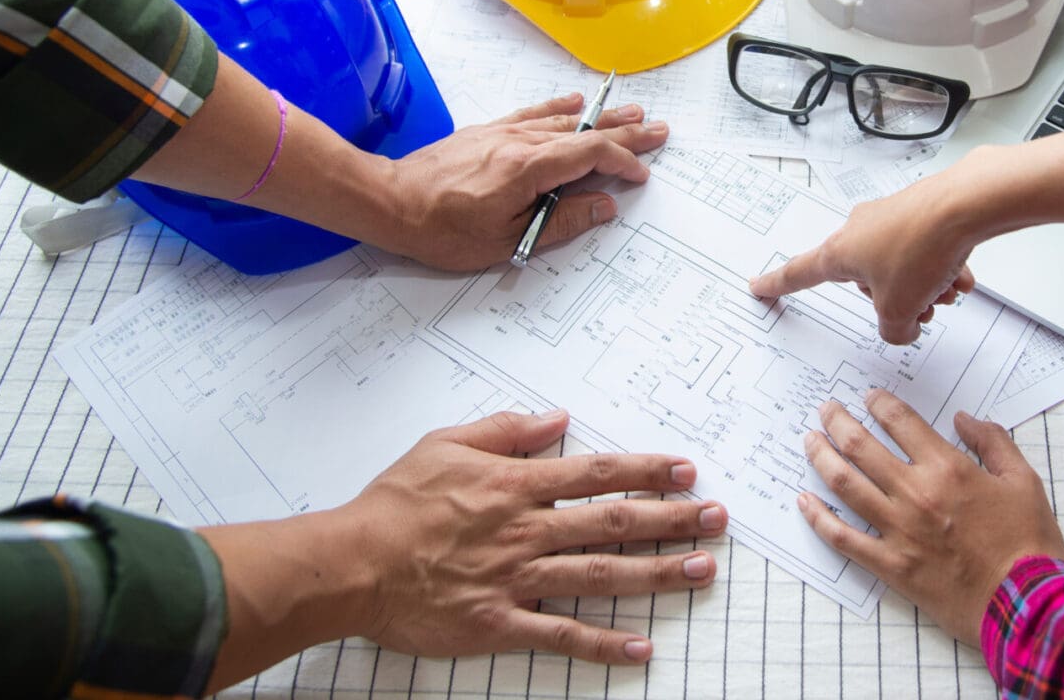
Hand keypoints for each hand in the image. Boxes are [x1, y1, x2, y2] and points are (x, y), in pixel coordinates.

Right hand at [201, 409, 727, 690]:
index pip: (596, 473)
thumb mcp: (446, 444)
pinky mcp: (498, 623)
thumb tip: (556, 418)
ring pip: (601, 573)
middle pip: (613, 522)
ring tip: (701, 569)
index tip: (685, 470)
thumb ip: (506, 430)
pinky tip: (641, 645)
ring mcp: (515, 579)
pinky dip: (602, 641)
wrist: (347, 564)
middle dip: (671, 518)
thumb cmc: (392, 503)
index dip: (646, 470)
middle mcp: (525, 530)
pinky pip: (559, 633)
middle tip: (716, 518)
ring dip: (656, 572)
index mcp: (515, 484)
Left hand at [383, 93, 668, 269]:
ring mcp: (504, 132)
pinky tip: (575, 101)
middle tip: (658, 129)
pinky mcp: (488, 131)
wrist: (390, 202)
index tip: (641, 173)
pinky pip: (532, 113)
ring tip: (631, 112)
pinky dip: (558, 107)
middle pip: (585, 132)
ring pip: (563, 120)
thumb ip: (562, 222)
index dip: (622, 161)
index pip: (590, 155)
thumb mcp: (507, 239)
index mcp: (529, 169)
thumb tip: (602, 206)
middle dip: (626, 131)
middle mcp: (520, 142)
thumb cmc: (441, 228)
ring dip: (601, 118)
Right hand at [749, 173, 975, 344]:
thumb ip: (893, 331)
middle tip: (919, 310)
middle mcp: (860, 229)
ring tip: (946, 292)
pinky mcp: (920, 211)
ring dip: (924, 287)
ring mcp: (891, 217)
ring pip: (901, 267)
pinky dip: (943, 268)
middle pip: (868, 280)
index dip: (778, 285)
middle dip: (895, 300)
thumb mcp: (899, 310)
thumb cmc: (923, 246)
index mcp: (840, 252)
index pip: (799, 273)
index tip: (759, 285)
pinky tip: (961, 277)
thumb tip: (902, 326)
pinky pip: (925, 250)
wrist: (966, 204)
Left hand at [796, 391, 1063, 646]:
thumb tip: (965, 419)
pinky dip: (819, 518)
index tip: (869, 398)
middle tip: (826, 410)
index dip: (880, 404)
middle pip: (861, 446)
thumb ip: (993, 442)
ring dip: (821, 458)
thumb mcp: (1024, 481)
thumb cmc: (1029, 544)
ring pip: (845, 485)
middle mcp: (915, 494)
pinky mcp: (891, 566)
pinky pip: (844, 538)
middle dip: (837, 422)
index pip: (901, 422)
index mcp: (948, 468)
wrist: (1025, 604)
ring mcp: (899, 531)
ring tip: (810, 442)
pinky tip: (804, 502)